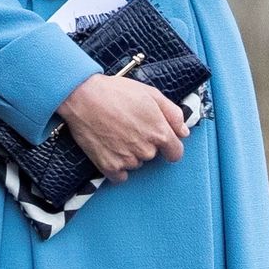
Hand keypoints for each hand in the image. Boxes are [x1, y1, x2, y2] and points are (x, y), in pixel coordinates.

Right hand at [56, 73, 189, 183]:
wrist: (83, 97)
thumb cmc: (116, 92)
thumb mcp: (151, 94)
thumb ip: (173, 114)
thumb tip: (184, 132)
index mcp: (159, 132)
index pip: (176, 153)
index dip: (170, 146)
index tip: (160, 140)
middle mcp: (146, 150)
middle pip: (153, 156)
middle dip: (145, 143)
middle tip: (130, 125)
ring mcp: (128, 160)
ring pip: (136, 163)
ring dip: (130, 153)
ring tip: (116, 132)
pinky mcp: (110, 167)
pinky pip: (121, 175)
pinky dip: (117, 165)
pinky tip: (109, 147)